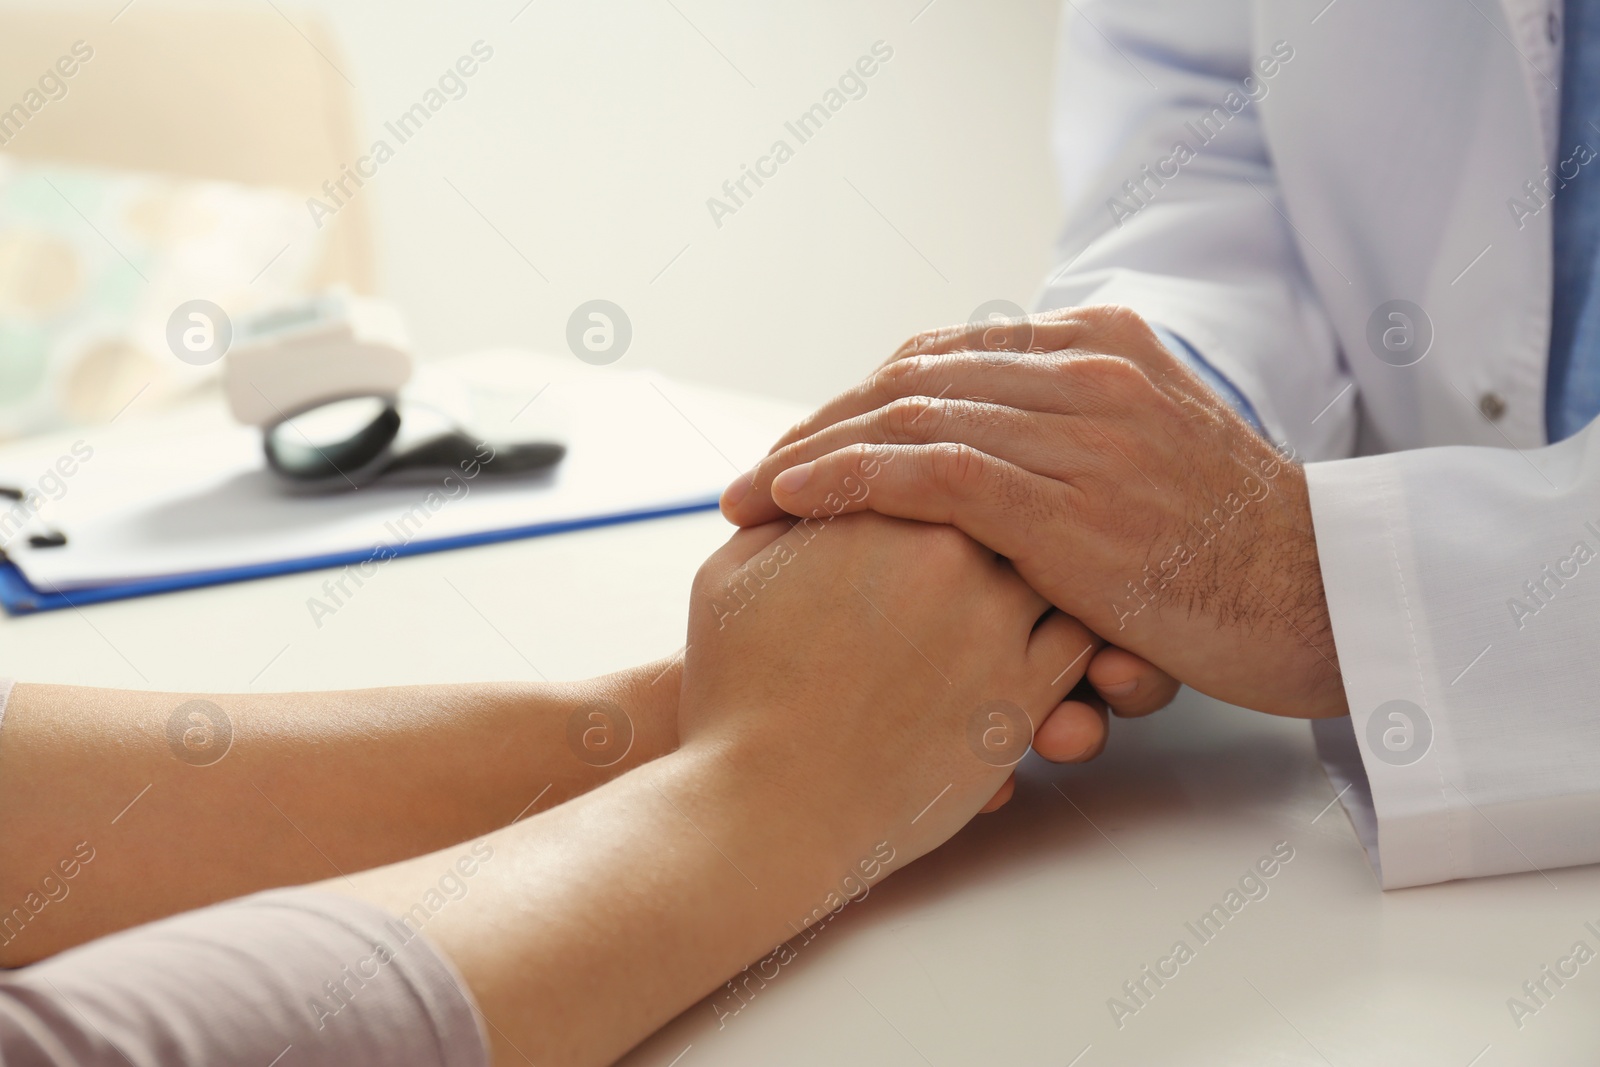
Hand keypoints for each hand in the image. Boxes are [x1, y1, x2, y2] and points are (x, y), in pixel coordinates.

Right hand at [678, 513, 1099, 870]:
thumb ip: (783, 516)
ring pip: (1061, 571)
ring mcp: (994, 626)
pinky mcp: (1020, 700)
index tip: (952, 501)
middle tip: (1011, 534)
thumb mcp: (730, 576)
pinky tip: (1054, 642)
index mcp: (879, 510)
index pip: (944, 461)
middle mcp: (949, 556)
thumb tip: (809, 480)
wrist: (760, 805)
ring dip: (1057, 573)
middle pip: (1013, 503)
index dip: (950, 477)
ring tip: (1049, 582)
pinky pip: (1081, 650)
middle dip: (1012, 518)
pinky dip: (1078, 641)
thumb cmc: (733, 694)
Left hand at [720, 306, 1345, 718]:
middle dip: (823, 423)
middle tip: (760, 470)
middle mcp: (1086, 372)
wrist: (1320, 599)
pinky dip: (845, 482)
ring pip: (906, 416)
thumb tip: (1003, 436)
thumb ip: (1086, 425)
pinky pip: (925, 474)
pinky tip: (790, 502)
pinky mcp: (1065, 503)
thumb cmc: (1233, 549)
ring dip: (810, 455)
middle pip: (913, 376)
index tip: (812, 441)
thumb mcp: (1164, 451)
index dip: (866, 397)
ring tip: (748, 494)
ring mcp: (1077, 432)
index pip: (949, 355)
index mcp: (1105, 347)